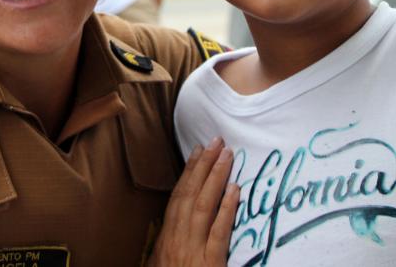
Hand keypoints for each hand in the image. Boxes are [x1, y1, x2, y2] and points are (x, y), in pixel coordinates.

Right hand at [148, 138, 239, 265]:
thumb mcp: (159, 261)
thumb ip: (169, 241)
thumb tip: (175, 224)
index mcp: (167, 236)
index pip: (178, 197)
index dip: (188, 171)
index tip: (198, 150)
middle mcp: (178, 238)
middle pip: (190, 194)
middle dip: (203, 165)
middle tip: (216, 141)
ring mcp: (193, 249)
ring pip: (203, 206)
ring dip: (215, 177)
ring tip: (227, 154)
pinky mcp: (209, 263)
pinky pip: (219, 232)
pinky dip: (227, 209)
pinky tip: (236, 190)